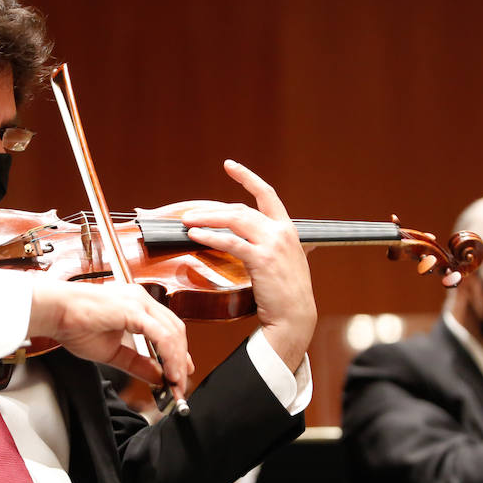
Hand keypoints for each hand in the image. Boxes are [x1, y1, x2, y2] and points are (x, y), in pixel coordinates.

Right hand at [28, 279, 193, 400]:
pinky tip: (169, 373)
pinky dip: (169, 356)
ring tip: (176, 384)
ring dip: (178, 362)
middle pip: (176, 331)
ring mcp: (140, 302)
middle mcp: (142, 300)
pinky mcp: (134, 310)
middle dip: (181, 360)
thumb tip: (158, 377)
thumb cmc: (74, 324)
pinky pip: (161, 336)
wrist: (55, 312)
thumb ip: (137, 364)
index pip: (168, 329)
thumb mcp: (112, 353)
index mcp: (137, 306)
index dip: (178, 353)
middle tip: (181, 385)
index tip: (179, 374)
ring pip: (173, 333)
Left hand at [178, 160, 316, 371]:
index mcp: (287, 229)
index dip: (247, 177)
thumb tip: (246, 238)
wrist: (295, 317)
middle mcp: (281, 231)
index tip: (230, 165)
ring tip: (186, 222)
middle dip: (211, 210)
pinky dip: (210, 237)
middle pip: (240, 209)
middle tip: (189, 213)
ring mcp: (272, 244)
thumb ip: (269, 245)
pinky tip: (196, 236)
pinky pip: (230, 242)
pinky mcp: (262, 259)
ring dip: (206, 219)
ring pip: (234, 221)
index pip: (266, 194)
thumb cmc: (286, 294)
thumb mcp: (283, 261)